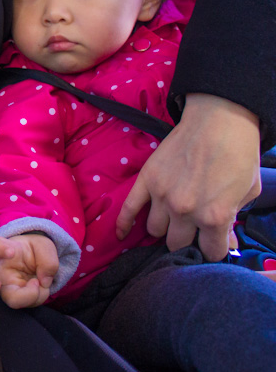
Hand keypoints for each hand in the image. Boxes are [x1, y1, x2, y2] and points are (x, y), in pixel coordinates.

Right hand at [0, 233, 58, 308]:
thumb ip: (47, 259)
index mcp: (2, 250)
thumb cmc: (33, 251)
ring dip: (29, 294)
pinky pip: (28, 303)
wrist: (38, 264)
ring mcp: (5, 287)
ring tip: (37, 282)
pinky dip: (39, 295)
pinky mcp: (16, 298)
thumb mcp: (44, 246)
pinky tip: (40, 286)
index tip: (11, 253)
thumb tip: (44, 281)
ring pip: (9, 299)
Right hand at [117, 93, 260, 260]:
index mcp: (214, 217)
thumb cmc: (240, 155)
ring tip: (173, 219)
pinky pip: (128, 210)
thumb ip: (233, 221)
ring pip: (155, 230)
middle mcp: (185, 211)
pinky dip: (124, 225)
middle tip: (194, 229)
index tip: (215, 241)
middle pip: (177, 244)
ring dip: (165, 228)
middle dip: (188, 240)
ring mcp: (162, 196)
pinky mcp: (146, 181)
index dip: (214, 248)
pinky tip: (123, 236)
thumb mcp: (248, 193)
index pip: (210, 252)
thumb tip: (224, 242)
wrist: (220, 120)